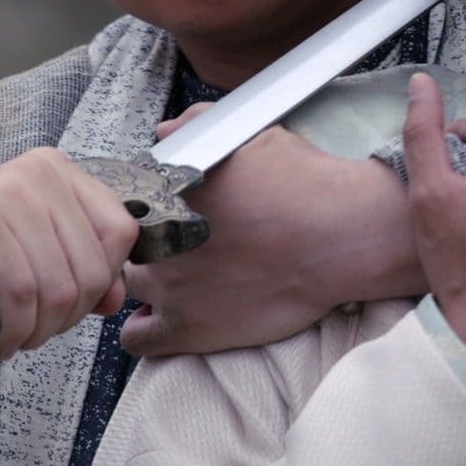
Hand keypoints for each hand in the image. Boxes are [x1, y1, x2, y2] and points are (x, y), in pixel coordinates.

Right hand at [0, 147, 139, 359]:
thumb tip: (117, 296)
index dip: (102, 282)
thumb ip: (85, 273)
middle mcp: (35, 169)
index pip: (121, 232)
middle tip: (32, 329)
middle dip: (67, 315)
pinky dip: (14, 329)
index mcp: (57, 170)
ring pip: (60, 283)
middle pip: (93, 264)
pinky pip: (22, 292)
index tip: (67, 306)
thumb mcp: (36, 267)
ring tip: (14, 335)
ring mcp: (2, 190)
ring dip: (39, 329)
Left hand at [120, 110, 421, 355]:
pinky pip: (134, 339)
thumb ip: (197, 126)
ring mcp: (169, 285)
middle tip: (178, 248)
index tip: (166, 216)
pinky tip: (167, 319)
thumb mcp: (252, 136)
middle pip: (123, 244)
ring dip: (144, 285)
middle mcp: (157, 236)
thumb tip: (162, 133)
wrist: (343, 236)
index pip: (125, 200)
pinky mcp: (187, 327)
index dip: (144, 209)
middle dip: (145, 245)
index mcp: (165, 189)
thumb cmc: (305, 182)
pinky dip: (144, 329)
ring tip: (179, 283)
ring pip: (123, 288)